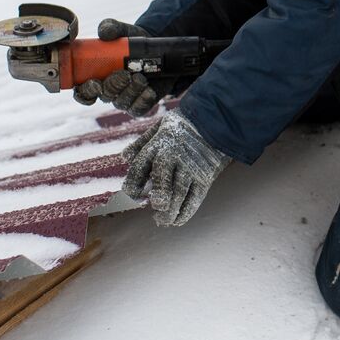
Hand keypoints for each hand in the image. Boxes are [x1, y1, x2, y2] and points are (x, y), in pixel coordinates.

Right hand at [73, 18, 160, 116]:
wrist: (157, 50)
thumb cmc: (131, 43)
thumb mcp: (122, 31)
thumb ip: (110, 27)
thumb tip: (104, 32)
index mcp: (95, 76)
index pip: (83, 91)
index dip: (85, 92)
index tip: (95, 83)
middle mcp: (108, 90)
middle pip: (104, 96)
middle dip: (113, 86)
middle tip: (124, 74)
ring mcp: (124, 99)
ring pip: (121, 102)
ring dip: (130, 91)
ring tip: (140, 77)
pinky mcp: (140, 104)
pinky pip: (138, 109)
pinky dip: (143, 100)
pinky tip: (148, 90)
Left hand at [121, 109, 231, 226]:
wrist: (215, 119)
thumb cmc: (183, 124)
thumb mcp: (159, 127)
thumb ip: (141, 143)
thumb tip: (124, 158)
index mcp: (157, 145)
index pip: (139, 168)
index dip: (133, 185)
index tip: (135, 194)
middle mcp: (172, 157)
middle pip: (162, 184)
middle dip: (158, 201)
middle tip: (155, 210)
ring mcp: (190, 167)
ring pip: (179, 195)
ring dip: (170, 212)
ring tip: (163, 221)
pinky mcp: (205, 176)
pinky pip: (195, 198)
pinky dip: (186, 212)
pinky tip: (178, 220)